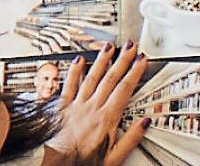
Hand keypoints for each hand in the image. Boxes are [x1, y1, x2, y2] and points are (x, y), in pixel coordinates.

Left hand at [45, 42, 149, 165]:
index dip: (134, 73)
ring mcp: (76, 106)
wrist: (55, 164)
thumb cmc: (82, 162)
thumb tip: (144, 123)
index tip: (141, 60)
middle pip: (110, 79)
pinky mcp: (62, 108)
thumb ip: (131, 139)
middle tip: (129, 46)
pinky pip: (69, 86)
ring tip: (109, 47)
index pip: (124, 89)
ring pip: (92, 78)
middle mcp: (92, 108)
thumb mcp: (114, 157)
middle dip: (122, 60)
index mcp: (106, 118)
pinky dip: (74, 71)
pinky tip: (78, 60)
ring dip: (102, 60)